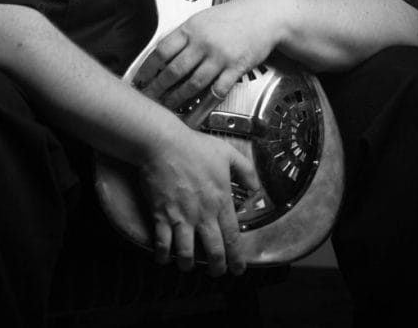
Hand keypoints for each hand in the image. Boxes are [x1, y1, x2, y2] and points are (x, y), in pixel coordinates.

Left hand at [135, 0, 284, 108]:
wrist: (265, 15)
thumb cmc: (234, 16)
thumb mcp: (203, 18)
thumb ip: (184, 36)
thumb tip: (162, 53)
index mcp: (191, 28)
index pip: (162, 50)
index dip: (148, 68)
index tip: (140, 79)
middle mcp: (203, 42)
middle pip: (174, 70)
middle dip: (158, 88)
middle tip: (149, 99)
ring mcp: (220, 56)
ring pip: (193, 84)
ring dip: (177, 99)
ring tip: (167, 108)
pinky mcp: (236, 68)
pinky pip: (217, 91)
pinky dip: (204, 105)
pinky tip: (195, 113)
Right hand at [140, 122, 258, 275]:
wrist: (163, 143)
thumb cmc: (194, 147)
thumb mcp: (227, 153)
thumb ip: (246, 170)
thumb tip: (256, 188)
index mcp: (220, 201)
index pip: (233, 238)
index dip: (237, 258)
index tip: (238, 269)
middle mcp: (202, 214)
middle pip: (213, 251)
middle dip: (217, 268)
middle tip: (216, 273)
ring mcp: (181, 217)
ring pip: (186, 253)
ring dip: (188, 265)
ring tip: (187, 266)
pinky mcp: (161, 215)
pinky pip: (162, 244)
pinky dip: (163, 255)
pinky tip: (164, 257)